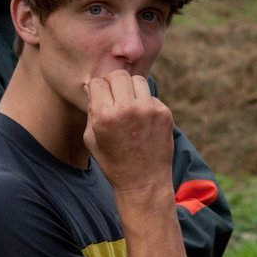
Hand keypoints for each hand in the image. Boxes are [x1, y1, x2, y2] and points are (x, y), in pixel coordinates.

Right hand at [83, 70, 173, 195]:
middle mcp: (128, 109)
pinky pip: (151, 96)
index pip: (98, 82)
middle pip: (119, 76)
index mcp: (105, 115)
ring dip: (131, 89)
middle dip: (113, 83)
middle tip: (114, 95)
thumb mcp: (91, 137)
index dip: (97, 88)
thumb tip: (94, 86)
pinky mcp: (165, 113)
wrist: (144, 181)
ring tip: (128, 104)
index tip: (100, 96)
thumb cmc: (113, 161)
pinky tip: (142, 119)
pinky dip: (145, 103)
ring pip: (138, 81)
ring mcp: (149, 110)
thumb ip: (92, 110)